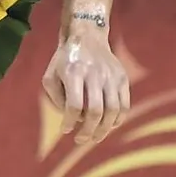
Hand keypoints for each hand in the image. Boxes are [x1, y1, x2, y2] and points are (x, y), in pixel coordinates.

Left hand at [44, 20, 129, 144]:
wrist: (87, 36)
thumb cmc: (65, 61)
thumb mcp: (50, 76)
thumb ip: (56, 99)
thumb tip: (71, 121)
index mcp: (74, 72)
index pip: (74, 105)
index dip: (70, 122)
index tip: (65, 130)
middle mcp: (94, 74)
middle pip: (96, 110)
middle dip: (88, 131)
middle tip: (81, 140)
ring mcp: (111, 76)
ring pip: (113, 110)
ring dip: (104, 129)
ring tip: (95, 137)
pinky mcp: (122, 77)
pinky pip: (124, 105)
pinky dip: (118, 120)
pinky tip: (109, 126)